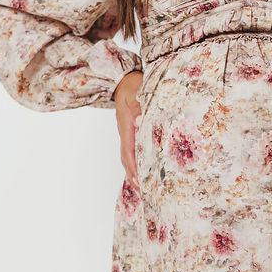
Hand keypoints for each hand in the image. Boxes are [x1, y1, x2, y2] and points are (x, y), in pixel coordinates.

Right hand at [113, 71, 142, 186]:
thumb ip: (140, 105)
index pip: (128, 150)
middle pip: (127, 158)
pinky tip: (146, 171)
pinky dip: (139, 162)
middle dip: (133, 175)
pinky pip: (135, 149)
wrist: (125, 79)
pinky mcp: (133, 131)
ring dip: (136, 171)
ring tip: (144, 188)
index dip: (133, 166)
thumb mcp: (137, 91)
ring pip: (130, 155)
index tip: (138, 180)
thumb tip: (140, 121)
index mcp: (126, 125)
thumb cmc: (134, 84)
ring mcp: (128, 132)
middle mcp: (126, 131)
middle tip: (142, 192)